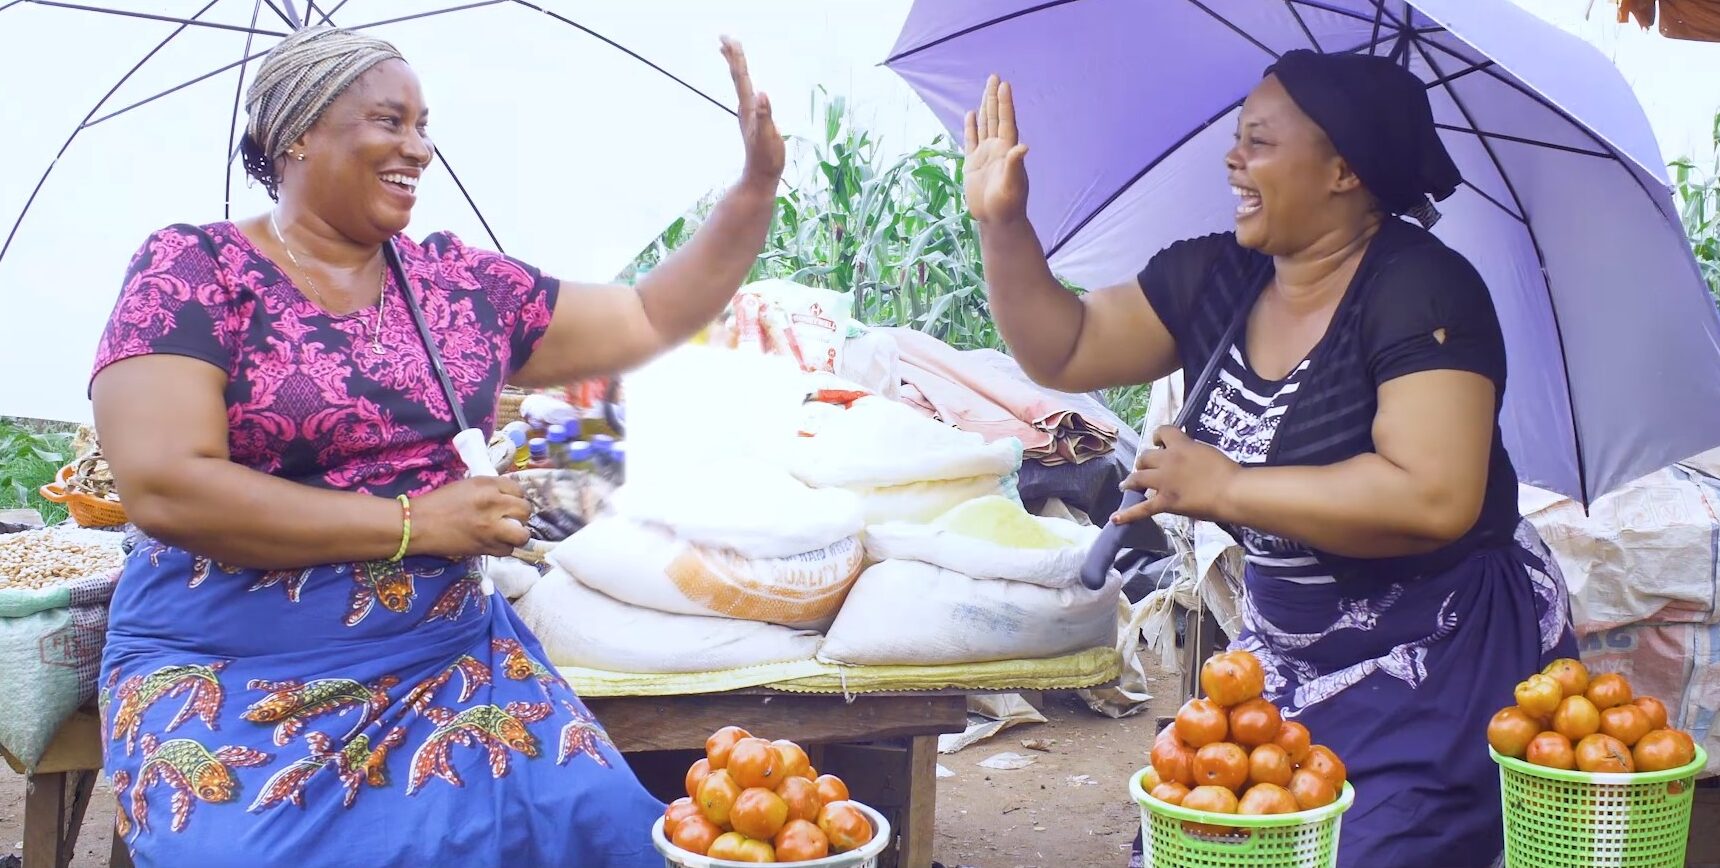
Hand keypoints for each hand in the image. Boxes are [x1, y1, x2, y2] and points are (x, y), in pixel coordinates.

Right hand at [409, 477, 530, 558]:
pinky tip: (494, 543)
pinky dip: (504, 548)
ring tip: (508, 533)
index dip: (515, 497)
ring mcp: (491, 528)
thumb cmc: (438, 502)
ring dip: (518, 534)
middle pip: (525, 510)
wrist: (418, 525)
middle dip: (520, 515)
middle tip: (510, 518)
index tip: (508, 502)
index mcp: (487, 485)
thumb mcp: (467, 485)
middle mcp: (493, 504)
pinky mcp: (485, 547)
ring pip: (522, 535)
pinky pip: (507, 550)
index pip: (518, 489)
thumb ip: (490, 489)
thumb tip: (508, 497)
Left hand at [721, 36, 783, 190]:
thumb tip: (762, 95)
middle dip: (732, 55)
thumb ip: (765, 116)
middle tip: (724, 37)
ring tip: (729, 51)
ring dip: (735, 66)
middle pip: (737, 75)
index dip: (736, 57)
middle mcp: (746, 107)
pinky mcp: (753, 118)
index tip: (728, 39)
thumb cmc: (767, 157)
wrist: (761, 175)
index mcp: (749, 107)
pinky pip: (746, 92)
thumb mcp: (769, 136)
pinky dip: (744, 81)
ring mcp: (748, 112)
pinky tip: (746, 82)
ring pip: (740, 83)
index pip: (741, 76)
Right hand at [963, 75, 1029, 225]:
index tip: (1004, 84)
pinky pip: (971, 140)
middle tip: (994, 77)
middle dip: (994, 97)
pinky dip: (971, 127)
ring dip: (985, 107)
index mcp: (1007, 150)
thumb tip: (1023, 147)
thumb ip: (1015, 165)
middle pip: (995, 117)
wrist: (997, 220)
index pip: (1005, 121)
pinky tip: (971, 114)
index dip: (1004, 103)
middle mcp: (997, 149)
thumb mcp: (1013, 185)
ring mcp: (985, 155)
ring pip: (984, 125)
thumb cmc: (1008, 205)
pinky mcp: (973, 164)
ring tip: (986, 89)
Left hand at [1113, 427, 1240, 524]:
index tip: (1159, 443)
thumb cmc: (1228, 472)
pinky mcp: (1165, 502)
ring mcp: (1163, 482)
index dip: (1158, 437)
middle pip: (1145, 457)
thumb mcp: (1207, 452)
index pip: (1162, 431)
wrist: (1231, 491)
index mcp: (1181, 445)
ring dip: (1131, 480)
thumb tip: (1186, 457)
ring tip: (1127, 485)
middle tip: (1146, 469)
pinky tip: (1115, 518)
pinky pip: (1142, 509)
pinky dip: (1127, 514)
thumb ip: (1192, 453)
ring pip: (1137, 477)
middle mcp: (1167, 461)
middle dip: (1144, 462)